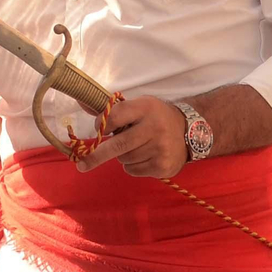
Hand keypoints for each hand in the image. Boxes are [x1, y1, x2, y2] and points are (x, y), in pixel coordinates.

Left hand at [73, 97, 187, 177]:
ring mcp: (160, 149)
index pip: (115, 117)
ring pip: (123, 159)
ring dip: (122, 155)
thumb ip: (113, 109)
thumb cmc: (156, 117)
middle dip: (96, 156)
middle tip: (81, 165)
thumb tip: (80, 101)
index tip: (99, 129)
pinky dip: (132, 165)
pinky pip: (132, 170)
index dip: (102, 125)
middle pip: (117, 145)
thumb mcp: (139, 105)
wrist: (190, 132)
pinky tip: (145, 156)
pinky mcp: (162, 166)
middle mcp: (154, 128)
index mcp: (146, 108)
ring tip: (137, 146)